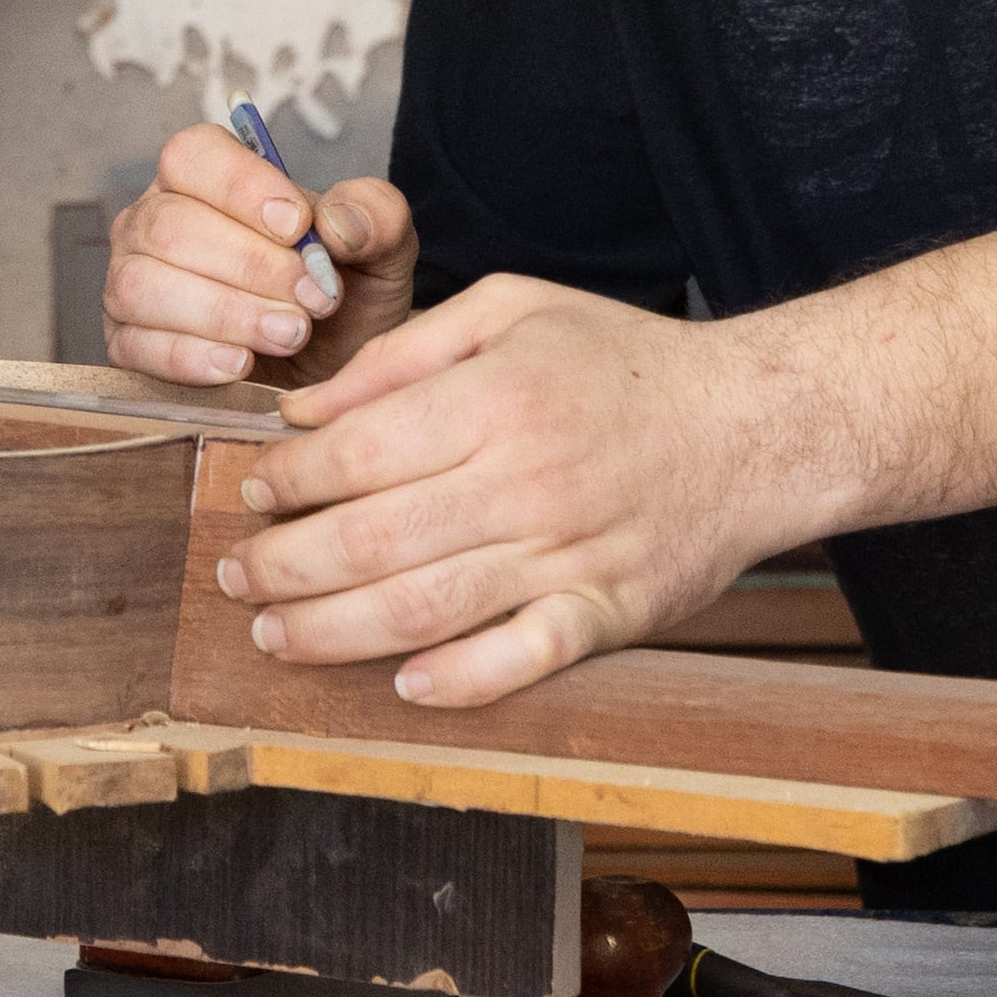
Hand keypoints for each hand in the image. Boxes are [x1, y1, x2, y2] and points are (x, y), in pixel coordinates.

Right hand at [103, 121, 418, 386]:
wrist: (335, 367)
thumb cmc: (346, 293)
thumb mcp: (382, 248)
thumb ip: (374, 216)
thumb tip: (335, 223)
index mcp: (204, 177)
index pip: (193, 156)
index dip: (241, 187)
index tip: (298, 226)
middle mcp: (154, 221)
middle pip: (169, 227)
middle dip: (250, 266)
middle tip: (313, 300)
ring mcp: (132, 282)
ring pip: (144, 286)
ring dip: (224, 314)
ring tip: (288, 333)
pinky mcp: (128, 343)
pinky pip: (137, 346)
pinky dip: (191, 358)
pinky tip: (240, 364)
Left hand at [216, 275, 777, 704]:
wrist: (759, 424)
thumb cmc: (625, 362)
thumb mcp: (512, 311)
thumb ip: (401, 352)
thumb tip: (303, 411)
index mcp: (497, 396)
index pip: (357, 452)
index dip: (288, 482)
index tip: (251, 494)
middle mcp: (527, 477)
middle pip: (372, 539)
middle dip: (284, 565)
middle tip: (237, 575)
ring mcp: (570, 552)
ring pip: (426, 607)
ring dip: (333, 631)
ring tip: (273, 634)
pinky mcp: (609, 611)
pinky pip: (523, 659)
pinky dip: (460, 682)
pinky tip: (402, 686)